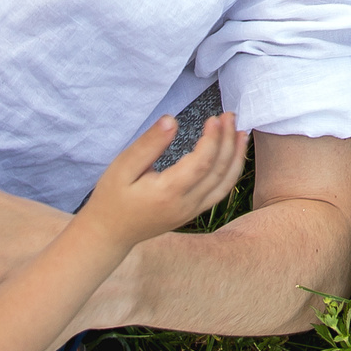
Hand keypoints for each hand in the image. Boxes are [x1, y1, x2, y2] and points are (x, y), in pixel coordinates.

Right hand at [78, 111, 249, 246]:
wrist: (109, 233)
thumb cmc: (113, 197)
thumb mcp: (123, 167)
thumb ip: (149, 144)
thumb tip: (171, 120)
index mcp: (168, 193)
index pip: (202, 163)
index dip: (213, 139)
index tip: (215, 118)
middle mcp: (185, 205)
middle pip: (219, 171)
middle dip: (229, 141)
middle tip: (230, 116)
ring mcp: (192, 211)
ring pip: (225, 183)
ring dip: (236, 156)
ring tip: (242, 131)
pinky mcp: (193, 213)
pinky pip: (220, 192)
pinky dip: (231, 172)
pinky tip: (233, 155)